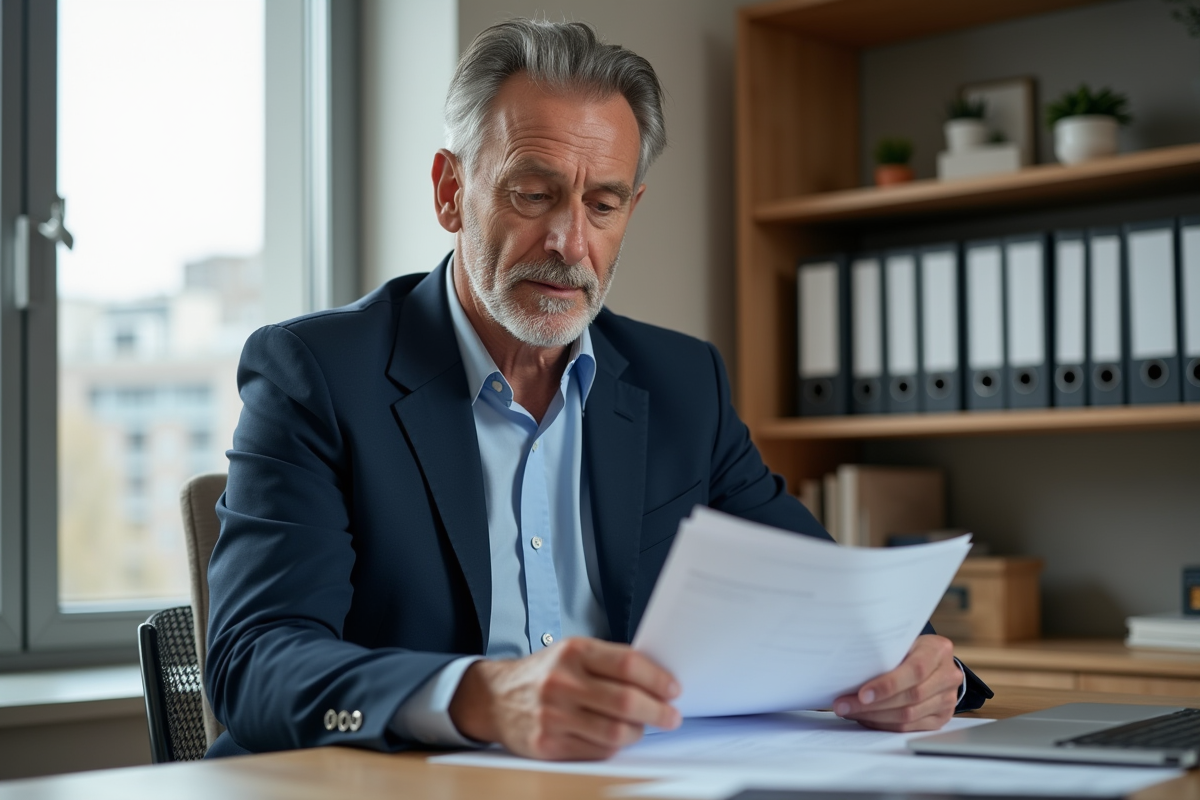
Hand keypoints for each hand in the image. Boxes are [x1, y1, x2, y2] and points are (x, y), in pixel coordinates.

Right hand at [448, 637, 681, 759]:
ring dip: (638, 732)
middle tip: (671, 715)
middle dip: (658, 711)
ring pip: (615, 732)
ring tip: (641, 727)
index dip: (657, 679)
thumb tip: (657, 678)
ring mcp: (554, 715)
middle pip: (626, 702)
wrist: (494, 698)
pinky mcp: (548, 744)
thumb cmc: (543, 673)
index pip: (627, 665)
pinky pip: (597, 750)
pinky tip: (615, 737)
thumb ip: (609, 661)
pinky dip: (614, 745)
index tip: (673, 688)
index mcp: (573, 652)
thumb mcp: (572, 652)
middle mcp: (562, 682)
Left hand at [833, 634, 961, 731]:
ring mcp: (947, 699)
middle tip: (844, 705)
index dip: (888, 684)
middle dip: (872, 705)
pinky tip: (866, 718)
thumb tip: (850, 670)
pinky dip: (884, 724)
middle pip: (909, 697)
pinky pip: (909, 727)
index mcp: (938, 650)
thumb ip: (886, 653)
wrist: (935, 661)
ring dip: (874, 716)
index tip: (862, 693)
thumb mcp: (903, 642)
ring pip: (908, 715)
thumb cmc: (911, 648)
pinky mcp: (941, 718)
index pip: (915, 670)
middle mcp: (948, 676)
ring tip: (850, 712)